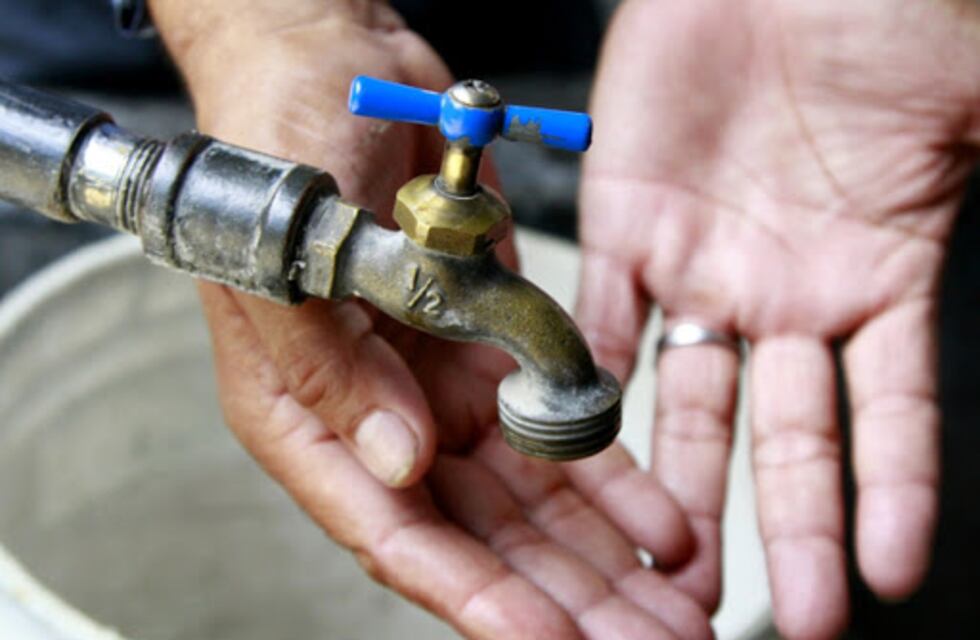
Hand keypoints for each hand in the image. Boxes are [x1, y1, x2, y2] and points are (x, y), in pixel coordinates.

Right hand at [151, 2, 710, 637]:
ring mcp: (440, 391)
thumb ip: (333, 372)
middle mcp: (380, 420)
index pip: (396, 535)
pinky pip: (558, 429)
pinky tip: (667, 524)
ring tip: (677, 608)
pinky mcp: (491, 352)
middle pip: (481, 541)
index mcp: (312, 416)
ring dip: (604, 558)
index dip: (477, 598)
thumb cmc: (277, 152)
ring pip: (532, 503)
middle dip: (565, 601)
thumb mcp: (286, 259)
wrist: (326, 65)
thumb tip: (401, 468)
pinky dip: (613, 477)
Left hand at [578, 0, 979, 636]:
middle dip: (783, 527)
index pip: (892, 416)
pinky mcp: (625, 228)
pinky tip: (583, 447)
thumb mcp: (971, 92)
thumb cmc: (874, 14)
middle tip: (781, 615)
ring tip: (671, 563)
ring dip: (679, 483)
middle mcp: (785, 292)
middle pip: (784, 436)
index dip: (892, 495)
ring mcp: (702, 266)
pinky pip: (600, 321)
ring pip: (688, 401)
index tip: (888, 576)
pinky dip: (589, 381)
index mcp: (877, 275)